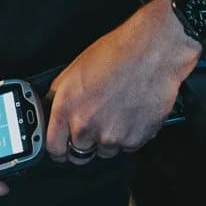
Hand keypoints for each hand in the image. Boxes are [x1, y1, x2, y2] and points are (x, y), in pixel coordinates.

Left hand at [45, 0, 198, 163]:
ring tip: (117, 112)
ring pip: (105, 151)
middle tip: (96, 122)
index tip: (63, 146)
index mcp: (66, 108)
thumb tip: (53, 110)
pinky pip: (127, 147)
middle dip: (84, 142)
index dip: (58, 148)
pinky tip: (131, 113)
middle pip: (79, 153)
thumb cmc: (116, 54)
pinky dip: (129, 135)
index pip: (54, 147)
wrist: (152, 52)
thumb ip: (60, 95)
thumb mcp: (74, 69)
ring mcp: (111, 136)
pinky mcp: (135, 140)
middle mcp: (86, 126)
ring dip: (108, 138)